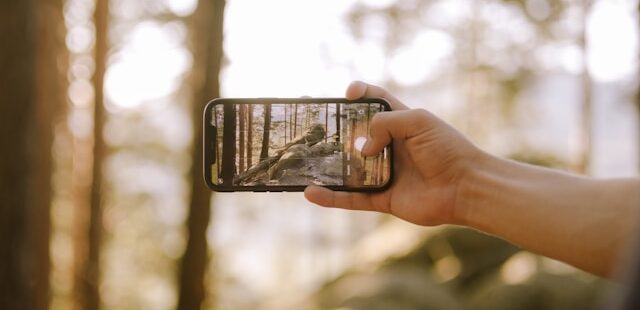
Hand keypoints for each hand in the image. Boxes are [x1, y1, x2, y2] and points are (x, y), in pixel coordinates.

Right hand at [304, 81, 482, 225]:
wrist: (466, 187)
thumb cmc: (448, 148)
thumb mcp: (417, 121)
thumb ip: (384, 124)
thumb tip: (361, 147)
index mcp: (401, 123)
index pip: (375, 103)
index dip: (360, 95)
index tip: (346, 94)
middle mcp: (390, 147)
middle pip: (355, 136)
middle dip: (332, 131)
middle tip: (307, 126)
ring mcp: (385, 174)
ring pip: (348, 170)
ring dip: (325, 166)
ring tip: (300, 160)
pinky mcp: (383, 199)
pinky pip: (352, 198)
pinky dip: (331, 197)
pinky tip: (310, 192)